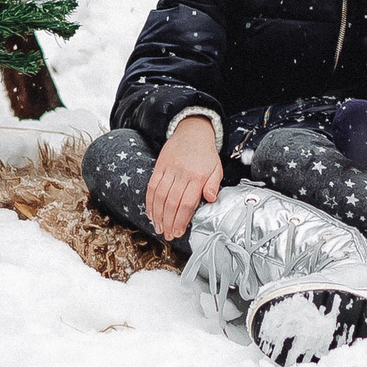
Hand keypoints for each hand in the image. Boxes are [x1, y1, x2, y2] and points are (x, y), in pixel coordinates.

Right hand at [146, 115, 224, 239]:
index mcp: (198, 176)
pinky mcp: (159, 166)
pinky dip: (150, 202)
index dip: (181, 220)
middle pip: (172, 203)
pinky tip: (151, 213)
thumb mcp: (217, 168)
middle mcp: (182, 174)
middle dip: (169, 222)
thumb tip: (211, 199)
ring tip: (159, 228)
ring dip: (158, 215)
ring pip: (160, 196)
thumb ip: (214, 185)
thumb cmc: (205, 153)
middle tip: (168, 235)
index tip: (179, 232)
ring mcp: (169, 170)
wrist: (192, 131)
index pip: (188, 203)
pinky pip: (152, 186)